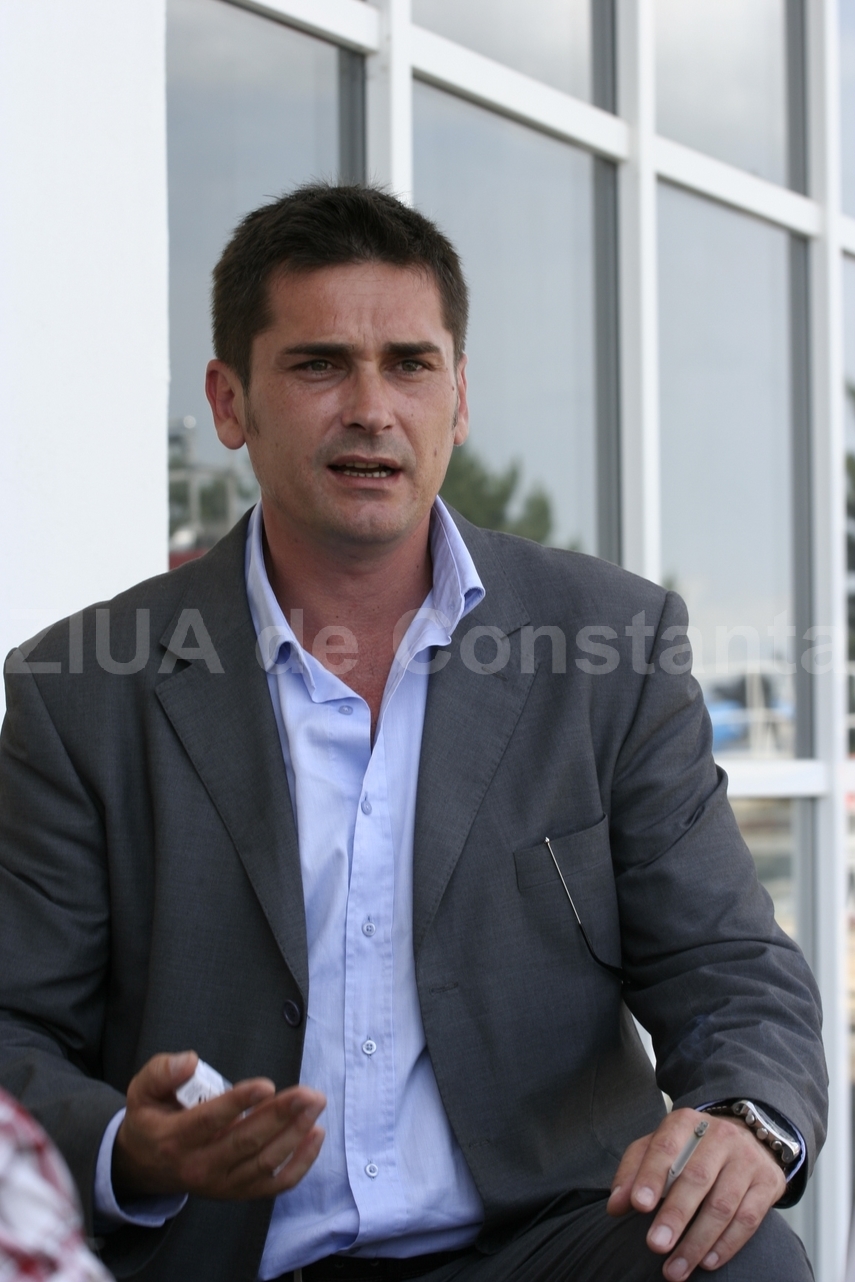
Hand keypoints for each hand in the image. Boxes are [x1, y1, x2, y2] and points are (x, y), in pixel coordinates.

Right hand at [113, 1051, 324, 1201]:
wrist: (146, 1166)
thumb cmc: (151, 1119)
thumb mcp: (142, 1089)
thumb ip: (163, 1071)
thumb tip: (191, 1061)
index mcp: (174, 1139)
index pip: (210, 1121)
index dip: (240, 1102)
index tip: (267, 1085)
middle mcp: (198, 1166)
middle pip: (245, 1142)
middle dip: (280, 1116)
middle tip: (308, 1094)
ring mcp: (221, 1183)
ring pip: (264, 1163)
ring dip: (295, 1134)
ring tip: (315, 1106)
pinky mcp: (238, 1191)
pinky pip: (274, 1183)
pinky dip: (300, 1163)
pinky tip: (315, 1135)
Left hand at [607, 1108, 785, 1278]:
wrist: (748, 1137)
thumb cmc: (691, 1149)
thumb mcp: (659, 1147)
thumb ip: (634, 1171)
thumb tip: (615, 1205)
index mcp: (686, 1122)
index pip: (666, 1147)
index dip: (651, 1176)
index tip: (638, 1206)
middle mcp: (719, 1137)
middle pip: (696, 1178)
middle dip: (675, 1215)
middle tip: (655, 1245)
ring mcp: (746, 1160)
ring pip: (722, 1205)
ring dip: (697, 1241)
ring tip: (675, 1268)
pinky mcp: (767, 1184)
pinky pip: (748, 1219)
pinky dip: (726, 1245)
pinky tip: (706, 1262)